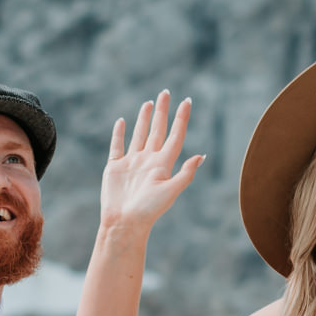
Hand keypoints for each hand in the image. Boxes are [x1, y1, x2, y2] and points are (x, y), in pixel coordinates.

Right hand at [99, 91, 204, 234]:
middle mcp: (149, 160)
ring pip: (139, 134)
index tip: (187, 101)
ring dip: (144, 118)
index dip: (182, 118)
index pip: (175, 135)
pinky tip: (123, 121)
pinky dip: (120, 133)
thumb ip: (185, 174)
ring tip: (149, 103)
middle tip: (165, 92)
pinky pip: (117, 145)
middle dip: (162, 111)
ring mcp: (132, 162)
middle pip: (157, 130)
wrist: (124, 223)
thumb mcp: (170, 191)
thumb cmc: (149, 210)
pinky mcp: (115, 167)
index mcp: (163, 164)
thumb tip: (201, 156)